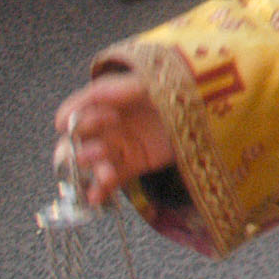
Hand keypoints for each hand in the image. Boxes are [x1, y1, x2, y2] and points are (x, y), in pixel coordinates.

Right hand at [56, 72, 171, 205]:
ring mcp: (121, 144)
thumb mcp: (147, 81)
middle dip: (76, 150)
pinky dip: (101, 189)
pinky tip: (96, 198)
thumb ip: (109, 92)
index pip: (76, 113)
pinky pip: (111, 177)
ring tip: (104, 175)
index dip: (76, 121)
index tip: (81, 125)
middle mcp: (108, 122)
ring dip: (92, 170)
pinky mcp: (135, 163)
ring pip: (94, 161)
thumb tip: (64, 115)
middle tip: (86, 156)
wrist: (214, 106)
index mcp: (108, 98)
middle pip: (79, 140)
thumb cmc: (180, 86)